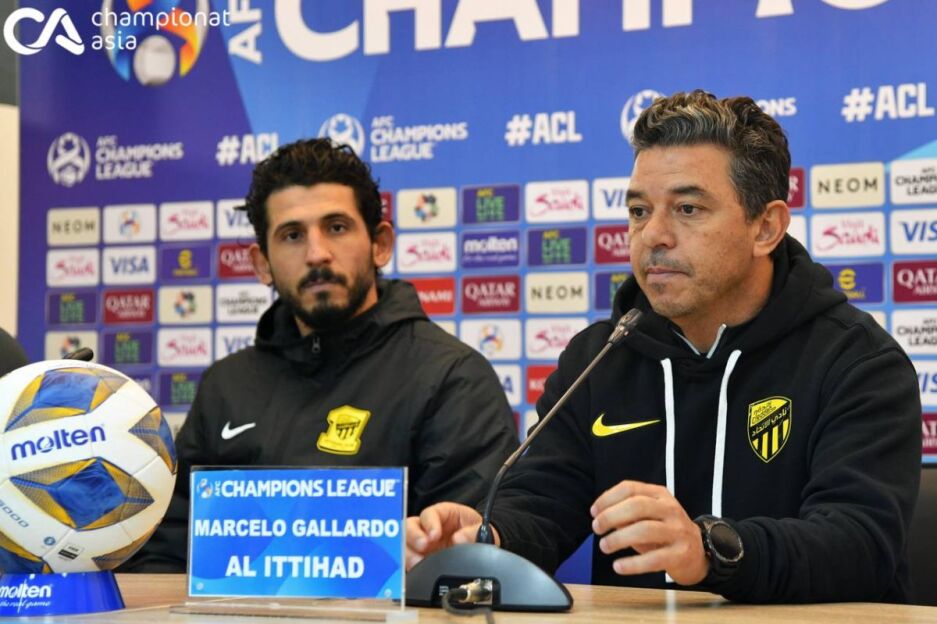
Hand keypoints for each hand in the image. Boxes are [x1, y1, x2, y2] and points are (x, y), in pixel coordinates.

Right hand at [405, 502, 499, 569]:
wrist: (479, 547)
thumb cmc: (476, 533)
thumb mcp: (480, 529)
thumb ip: (473, 533)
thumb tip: (459, 539)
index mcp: (443, 514)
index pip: (429, 514)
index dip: (429, 523)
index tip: (434, 535)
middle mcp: (428, 527)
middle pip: (410, 526)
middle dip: (413, 536)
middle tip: (423, 547)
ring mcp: (421, 543)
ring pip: (405, 543)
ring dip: (408, 552)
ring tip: (418, 562)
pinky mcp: (419, 558)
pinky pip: (407, 560)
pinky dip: (408, 564)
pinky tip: (416, 569)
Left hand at [590, 480, 707, 585]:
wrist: (699, 553)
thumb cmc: (665, 532)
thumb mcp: (648, 516)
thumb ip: (627, 514)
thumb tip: (602, 517)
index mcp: (659, 495)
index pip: (630, 488)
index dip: (607, 498)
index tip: (593, 512)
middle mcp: (670, 509)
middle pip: (637, 506)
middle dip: (611, 516)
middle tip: (596, 528)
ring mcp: (678, 531)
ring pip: (644, 530)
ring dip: (618, 538)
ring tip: (604, 546)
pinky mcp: (681, 554)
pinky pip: (654, 559)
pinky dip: (633, 564)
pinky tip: (618, 566)